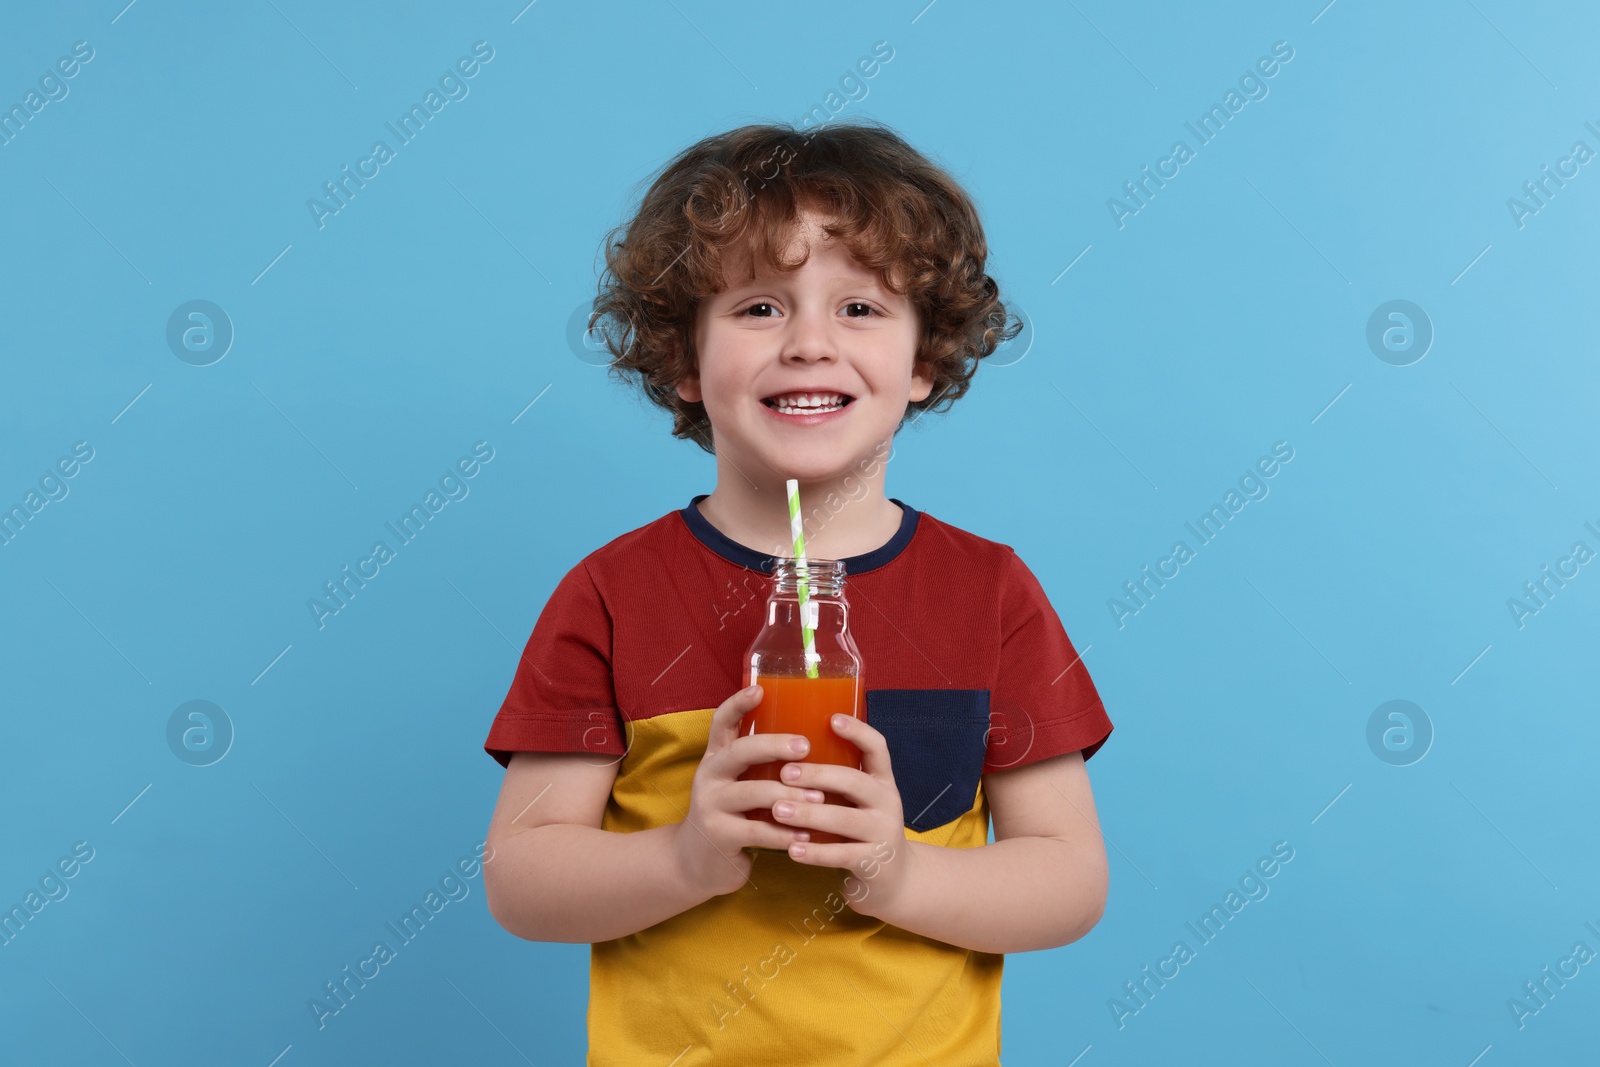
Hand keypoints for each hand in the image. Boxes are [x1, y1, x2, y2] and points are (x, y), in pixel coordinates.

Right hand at [672, 684, 829, 896]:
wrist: (694, 863)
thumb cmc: (730, 816)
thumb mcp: (736, 785)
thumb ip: (759, 767)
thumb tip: (813, 742)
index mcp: (717, 758)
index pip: (722, 722)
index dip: (738, 703)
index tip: (760, 689)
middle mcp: (710, 776)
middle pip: (740, 751)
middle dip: (774, 746)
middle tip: (805, 746)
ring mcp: (711, 806)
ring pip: (753, 793)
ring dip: (790, 795)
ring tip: (819, 799)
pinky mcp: (719, 836)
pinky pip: (756, 831)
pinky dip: (784, 834)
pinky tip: (806, 836)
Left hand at [770, 712, 911, 917]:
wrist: (893, 883)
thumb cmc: (861, 832)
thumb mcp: (858, 802)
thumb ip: (836, 781)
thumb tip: (786, 752)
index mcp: (882, 781)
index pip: (877, 748)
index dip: (858, 731)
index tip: (832, 718)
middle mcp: (887, 803)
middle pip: (854, 781)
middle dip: (818, 775)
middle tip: (784, 773)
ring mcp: (883, 833)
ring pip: (845, 819)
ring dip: (808, 814)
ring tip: (778, 810)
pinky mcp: (874, 863)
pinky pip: (841, 855)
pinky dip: (815, 853)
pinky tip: (791, 849)